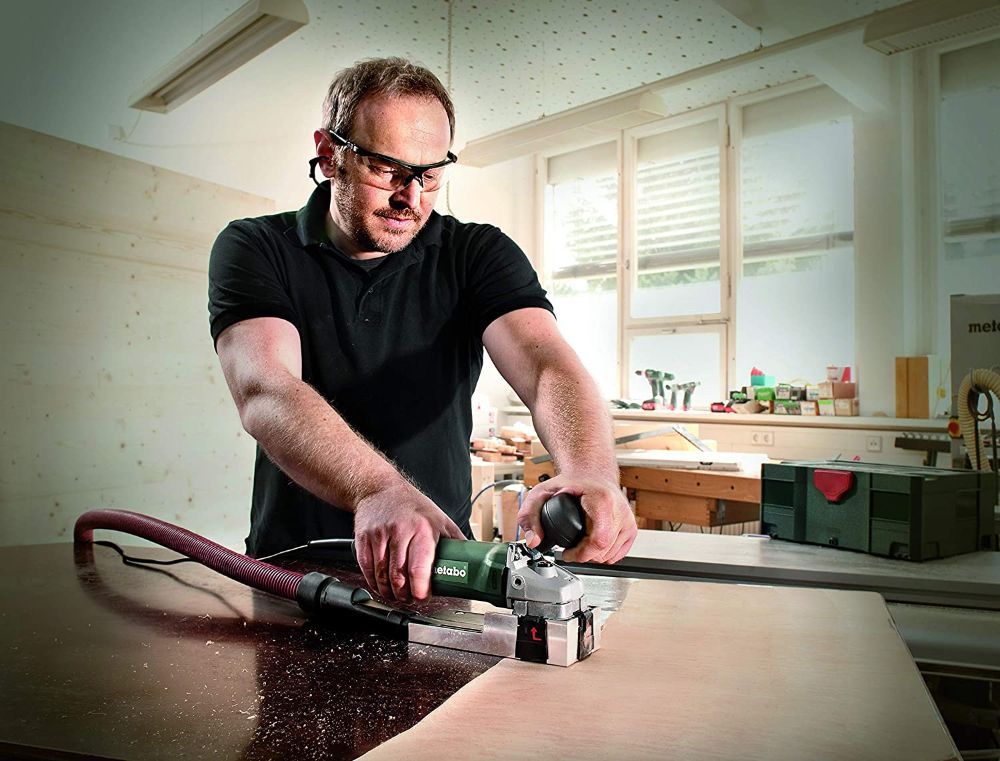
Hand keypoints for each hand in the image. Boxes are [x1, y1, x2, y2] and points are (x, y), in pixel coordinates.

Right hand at [353, 482, 464, 602]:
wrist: (380, 489)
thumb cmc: (413, 507)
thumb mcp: (440, 520)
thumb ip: (455, 542)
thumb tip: (472, 563)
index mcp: (423, 530)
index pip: (419, 568)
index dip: (420, 590)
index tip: (424, 597)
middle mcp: (400, 532)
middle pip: (398, 577)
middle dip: (405, 595)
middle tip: (411, 599)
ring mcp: (379, 536)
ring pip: (381, 576)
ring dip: (389, 592)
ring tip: (398, 595)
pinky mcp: (363, 539)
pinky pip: (366, 569)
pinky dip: (374, 583)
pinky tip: (382, 586)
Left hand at [516, 475, 636, 563]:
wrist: (591, 473)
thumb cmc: (571, 482)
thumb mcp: (542, 493)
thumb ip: (530, 515)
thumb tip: (533, 541)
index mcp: (602, 501)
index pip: (599, 540)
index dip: (581, 554)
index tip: (567, 553)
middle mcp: (620, 511)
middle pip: (604, 551)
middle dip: (583, 556)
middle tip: (570, 549)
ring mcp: (628, 520)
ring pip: (611, 556)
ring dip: (593, 556)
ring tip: (580, 545)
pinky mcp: (631, 529)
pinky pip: (618, 554)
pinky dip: (604, 555)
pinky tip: (592, 545)